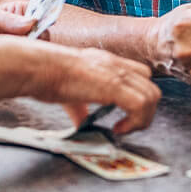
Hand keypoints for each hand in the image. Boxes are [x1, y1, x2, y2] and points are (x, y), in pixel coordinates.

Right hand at [22, 44, 161, 132]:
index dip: (139, 96)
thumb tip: (82, 123)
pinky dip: (135, 122)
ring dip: (143, 118)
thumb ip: (80, 108)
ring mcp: (117, 74)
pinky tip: (119, 129)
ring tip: (124, 129)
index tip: (125, 114)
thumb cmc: (46, 75)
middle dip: (145, 111)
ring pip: (151, 96)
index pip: (141, 75)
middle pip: (152, 87)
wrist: (39, 67)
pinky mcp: (113, 86)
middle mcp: (116, 65)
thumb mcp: (69, 92)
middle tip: (128, 125)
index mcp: (108, 63)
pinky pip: (140, 105)